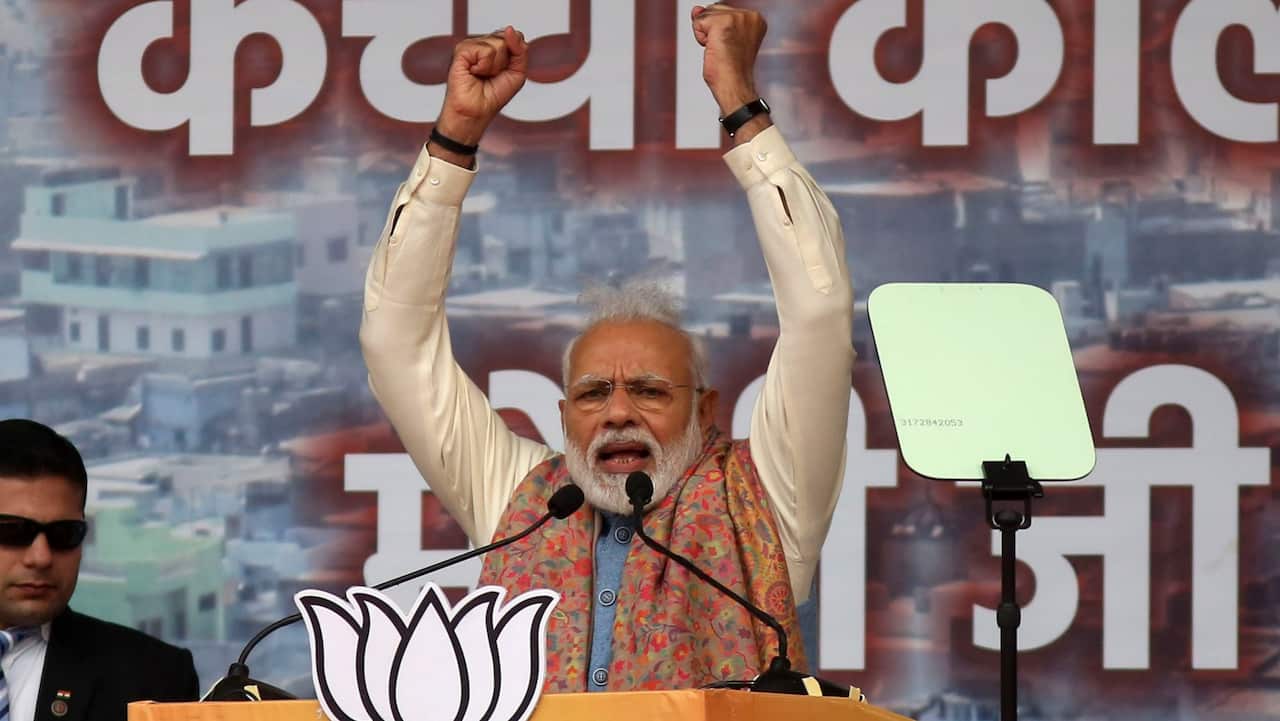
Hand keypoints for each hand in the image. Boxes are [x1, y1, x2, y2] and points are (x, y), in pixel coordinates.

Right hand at [435, 26, 528, 147]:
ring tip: (483, 75)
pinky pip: (485, 50)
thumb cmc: (493, 96)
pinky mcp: (461, 50)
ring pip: (498, 44)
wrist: (476, 112)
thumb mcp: (517, 73)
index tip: (505, 71)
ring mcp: (471, 45)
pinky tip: (474, 73)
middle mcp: (482, 44)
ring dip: (495, 66)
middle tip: (492, 75)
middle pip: (507, 38)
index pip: (514, 36)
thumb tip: (510, 30)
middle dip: (506, 62)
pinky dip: (484, 66)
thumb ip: (520, 50)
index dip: (515, 53)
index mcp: (495, 47)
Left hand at [691, 3, 766, 114]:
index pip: (723, 10)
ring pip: (705, 14)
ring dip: (706, 34)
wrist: (735, 86)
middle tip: (724, 49)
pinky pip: (698, 22)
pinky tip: (714, 48)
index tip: (729, 45)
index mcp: (755, 19)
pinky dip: (700, 37)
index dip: (717, 29)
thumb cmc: (732, 71)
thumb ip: (712, 20)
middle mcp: (749, 16)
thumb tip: (696, 10)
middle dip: (711, 30)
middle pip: (713, 9)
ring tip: (720, 49)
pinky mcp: (724, 22)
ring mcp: (738, 18)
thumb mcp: (722, 39)